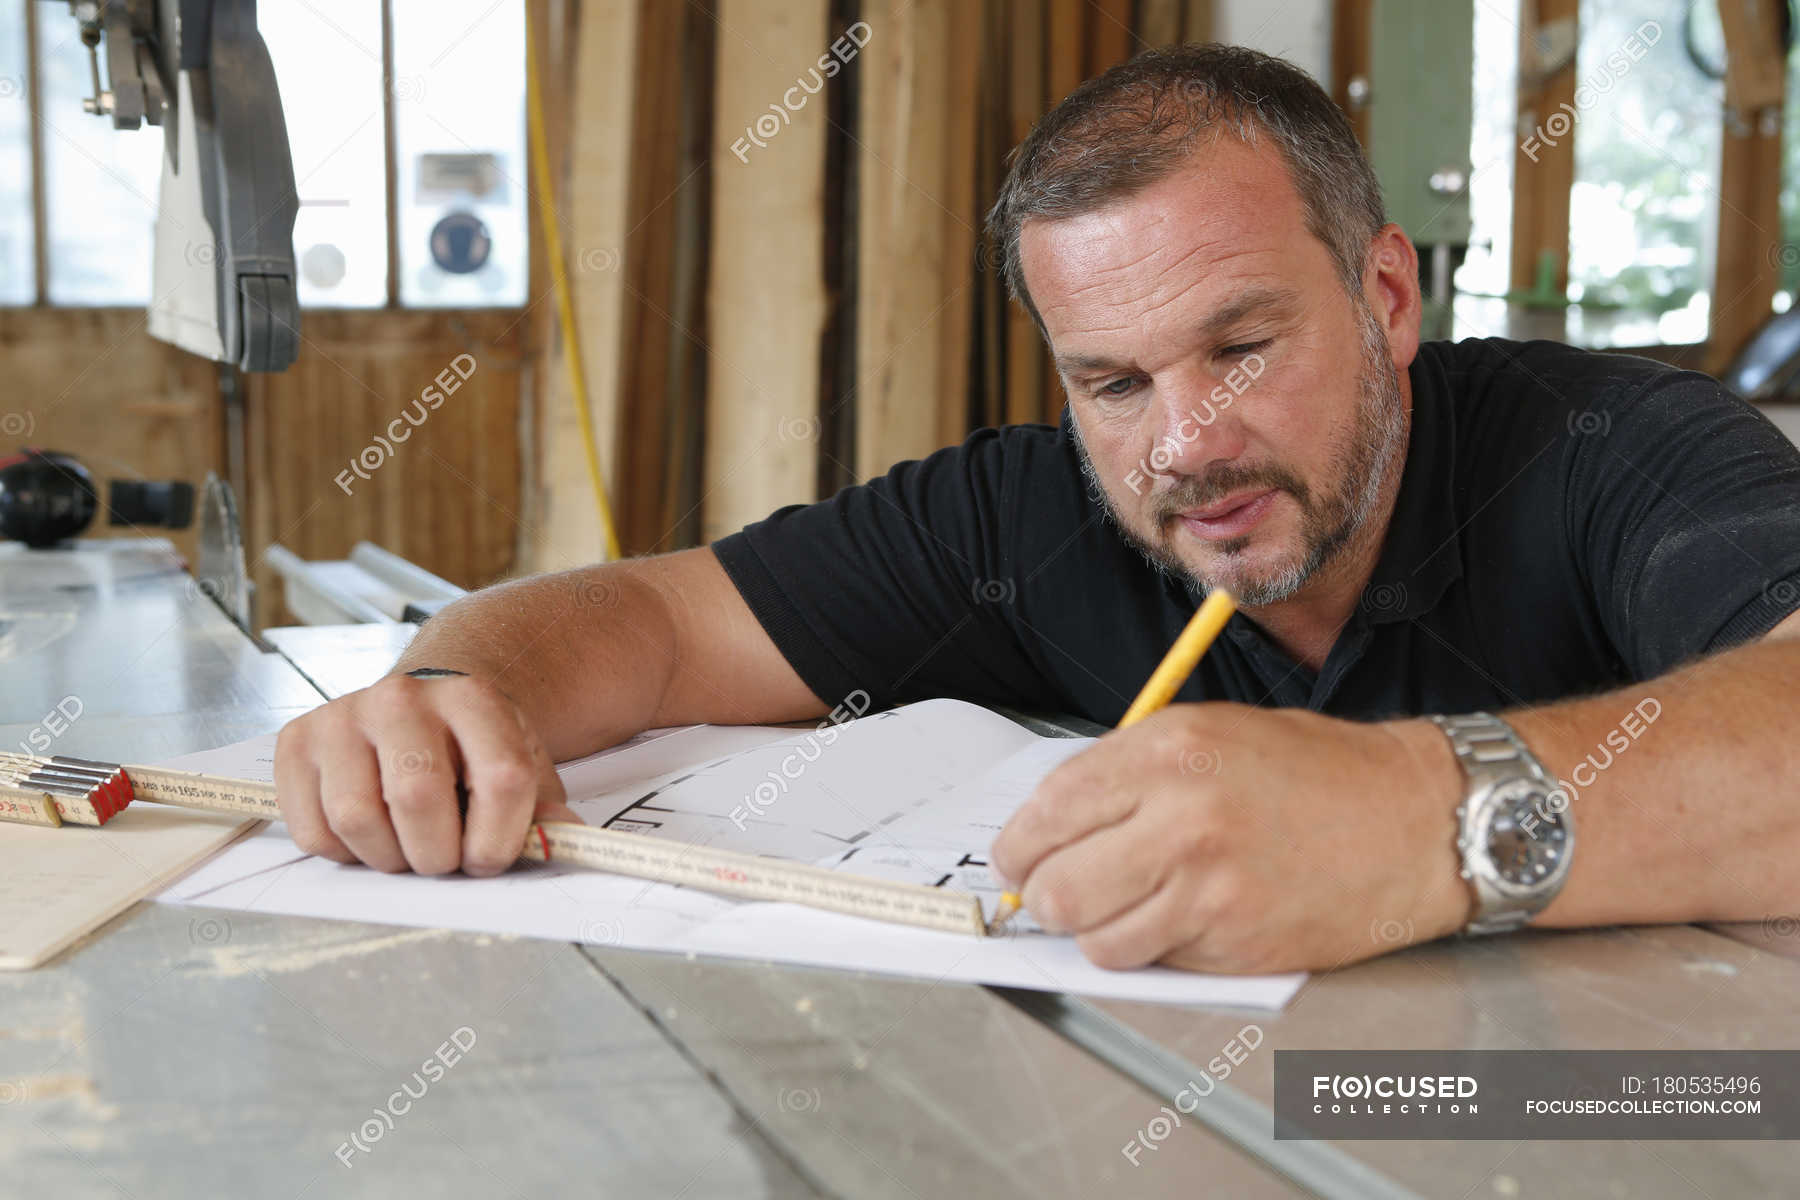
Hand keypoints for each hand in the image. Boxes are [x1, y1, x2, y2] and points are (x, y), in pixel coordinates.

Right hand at [274, 673, 581, 875]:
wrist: (418, 709)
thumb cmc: (471, 753)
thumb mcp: (521, 769)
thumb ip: (542, 810)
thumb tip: (561, 839)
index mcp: (473, 699)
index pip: (499, 778)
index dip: (499, 839)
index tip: (488, 858)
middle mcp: (402, 697)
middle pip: (417, 797)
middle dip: (436, 855)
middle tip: (443, 859)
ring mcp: (343, 715)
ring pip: (356, 817)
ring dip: (387, 858)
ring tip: (406, 847)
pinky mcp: (297, 741)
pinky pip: (313, 830)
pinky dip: (344, 854)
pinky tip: (369, 834)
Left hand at [988, 703, 1469, 973]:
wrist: (1414, 820)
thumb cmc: (1315, 772)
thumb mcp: (1209, 733)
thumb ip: (1126, 772)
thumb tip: (1048, 824)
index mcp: (1167, 753)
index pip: (1047, 812)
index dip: (1019, 847)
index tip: (1016, 860)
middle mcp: (1182, 819)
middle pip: (1057, 889)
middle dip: (1045, 898)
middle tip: (1057, 893)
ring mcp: (1210, 889)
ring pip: (1098, 940)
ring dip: (1100, 931)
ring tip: (1129, 905)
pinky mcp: (1238, 944)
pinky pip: (1156, 963)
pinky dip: (1157, 949)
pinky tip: (1189, 916)